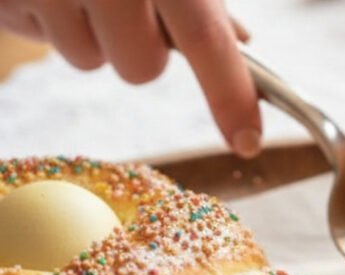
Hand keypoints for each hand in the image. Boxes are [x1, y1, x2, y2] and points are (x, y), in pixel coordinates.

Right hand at [0, 0, 261, 157]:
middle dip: (138, 50)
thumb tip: (243, 41)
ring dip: (89, 33)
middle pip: (142, 69)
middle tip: (120, 4)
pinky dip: (47, 19)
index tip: (249, 139)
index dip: (231, 93)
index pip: (206, 35)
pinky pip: (43, 39)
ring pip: (90, 60)